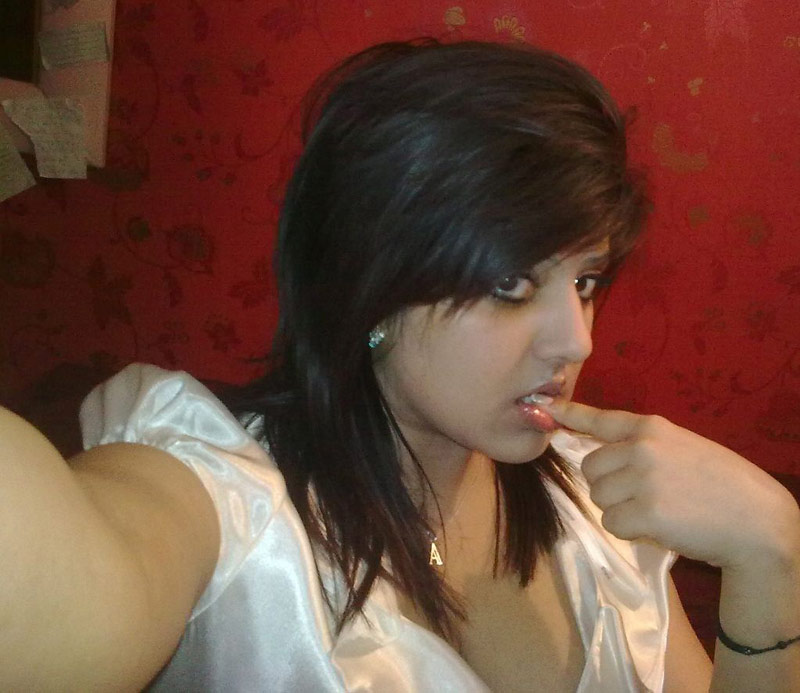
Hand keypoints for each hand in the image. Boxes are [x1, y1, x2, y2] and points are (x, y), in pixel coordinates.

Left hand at [547, 400, 799, 569]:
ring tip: (658, 510)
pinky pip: (612, 523)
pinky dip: (630, 532)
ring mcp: (643, 478)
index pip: (601, 419)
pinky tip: (660, 526)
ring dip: (621, 511)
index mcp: (651, 428)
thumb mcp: (682, 448)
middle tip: (644, 496)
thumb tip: (599, 451)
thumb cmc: (722, 485)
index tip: (546, 409)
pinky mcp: (646, 511)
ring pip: (599, 498)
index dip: (570, 415)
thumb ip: (644, 446)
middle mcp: (642, 447)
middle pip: (591, 468)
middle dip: (609, 486)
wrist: (758, 519)